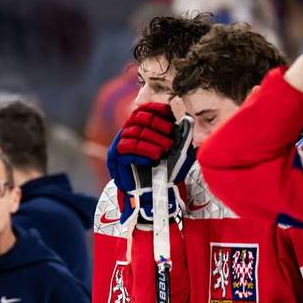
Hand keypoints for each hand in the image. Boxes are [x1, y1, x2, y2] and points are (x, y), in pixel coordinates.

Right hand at [107, 104, 193, 223]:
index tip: (170, 114)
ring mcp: (120, 144)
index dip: (156, 108)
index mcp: (142, 127)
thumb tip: (188, 119)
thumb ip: (184, 136)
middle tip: (169, 139)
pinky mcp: (115, 158)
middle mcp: (128, 132)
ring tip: (162, 153)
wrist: (154, 193)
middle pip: (138, 118)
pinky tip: (151, 161)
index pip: (144, 109)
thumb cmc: (167, 170)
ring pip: (133, 134)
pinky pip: (126, 150)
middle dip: (156, 125)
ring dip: (150, 142)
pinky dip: (140, 154)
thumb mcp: (180, 152)